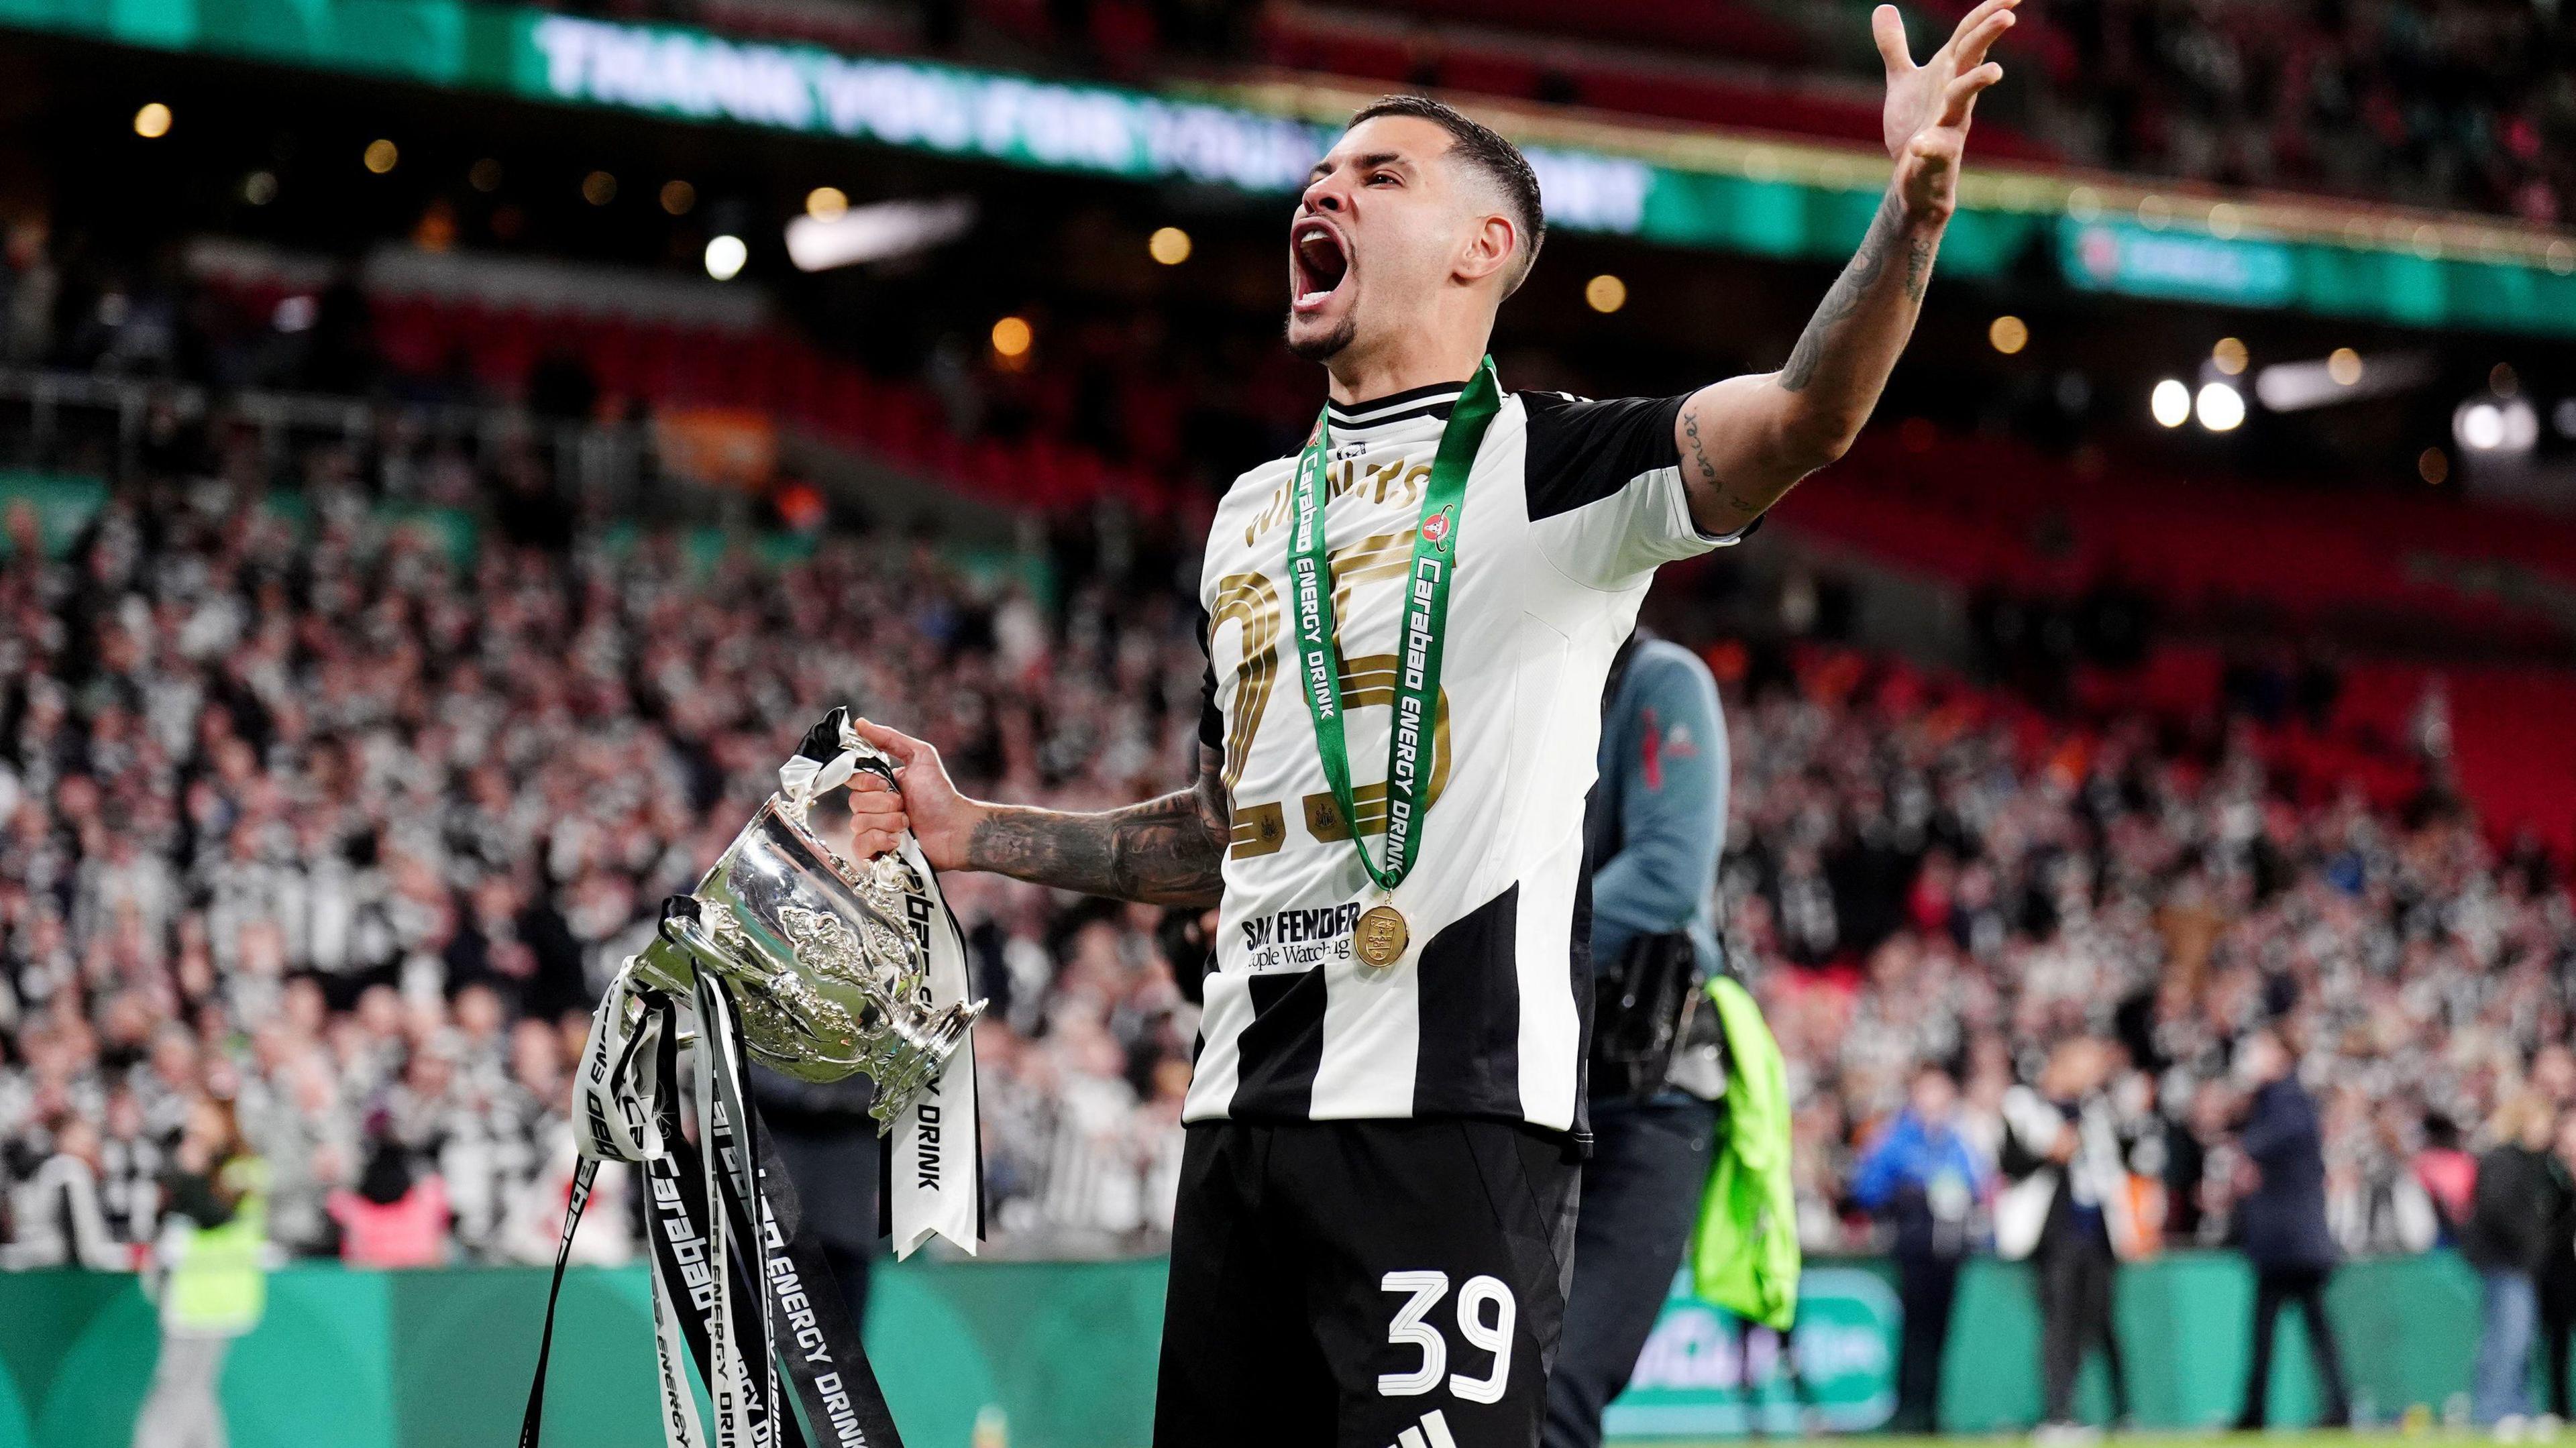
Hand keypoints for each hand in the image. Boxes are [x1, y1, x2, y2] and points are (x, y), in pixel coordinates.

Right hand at [845, 716, 981, 870]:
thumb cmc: (940, 794)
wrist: (955, 828)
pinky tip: (897, 841)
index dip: (866, 782)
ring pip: (858, 824)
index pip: (852, 779)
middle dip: (884, 804)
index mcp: (878, 785)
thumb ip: (890, 739)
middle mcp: (873, 807)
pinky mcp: (876, 853)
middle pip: (854, 803)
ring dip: (887, 822)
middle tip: (905, 806)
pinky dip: (878, 842)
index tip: (886, 783)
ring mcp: (873, 831)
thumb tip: (860, 723)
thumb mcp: (920, 756)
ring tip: (907, 824)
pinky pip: (859, 847)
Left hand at [1873, 0, 2013, 223]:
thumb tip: (1883, 7)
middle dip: (1986, 38)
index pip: (1969, 36)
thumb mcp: (1903, 80)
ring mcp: (1948, 125)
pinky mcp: (1936, 156)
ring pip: (1964, 101)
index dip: (1988, 13)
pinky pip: (1935, 150)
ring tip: (1994, 71)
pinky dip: (1929, 147)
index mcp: (1947, 73)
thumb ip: (1895, 46)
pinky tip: (1919, 145)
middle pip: (1971, 60)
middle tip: (2007, 16)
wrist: (1914, 176)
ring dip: (1976, 84)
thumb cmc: (1917, 124)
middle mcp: (1954, 95)